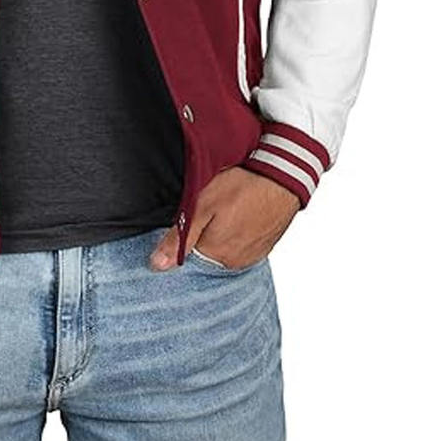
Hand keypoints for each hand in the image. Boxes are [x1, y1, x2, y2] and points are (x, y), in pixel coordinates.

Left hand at [150, 167, 299, 270]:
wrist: (283, 175)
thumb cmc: (242, 186)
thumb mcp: (201, 205)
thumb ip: (180, 237)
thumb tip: (157, 265)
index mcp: (217, 255)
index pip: (186, 256)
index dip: (181, 236)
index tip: (187, 218)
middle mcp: (236, 262)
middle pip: (205, 252)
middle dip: (201, 235)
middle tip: (207, 209)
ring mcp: (253, 255)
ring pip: (223, 248)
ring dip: (219, 233)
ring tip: (224, 210)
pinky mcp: (264, 245)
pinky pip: (241, 244)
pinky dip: (236, 232)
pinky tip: (237, 215)